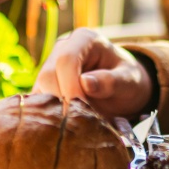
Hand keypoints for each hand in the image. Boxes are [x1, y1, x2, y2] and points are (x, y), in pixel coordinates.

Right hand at [33, 28, 152, 116]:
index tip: (81, 109)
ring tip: (77, 127)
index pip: (66, 60)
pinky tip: (67, 129)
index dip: (70, 86)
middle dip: (63, 102)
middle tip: (82, 123)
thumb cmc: (128, 80)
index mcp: (84, 40)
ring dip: (56, 112)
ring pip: (39, 91)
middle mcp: (61, 49)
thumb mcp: (130, 79)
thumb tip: (85, 83)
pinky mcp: (44, 88)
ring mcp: (50, 68)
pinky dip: (51, 118)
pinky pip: (38, 104)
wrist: (123, 88)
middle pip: (48, 76)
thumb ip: (112, 81)